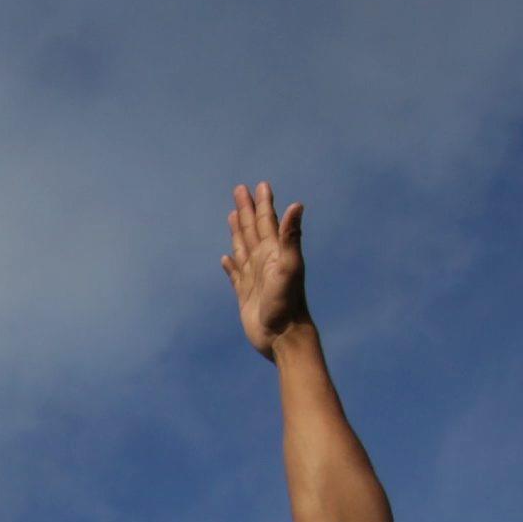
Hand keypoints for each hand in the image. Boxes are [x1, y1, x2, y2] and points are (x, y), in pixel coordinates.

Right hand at [219, 182, 307, 351]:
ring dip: (238, 231)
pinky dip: (230, 265)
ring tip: (232, 216)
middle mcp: (264, 261)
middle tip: (240, 190)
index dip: (263, 204)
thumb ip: (291, 237)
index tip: (259, 185)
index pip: (267, 222)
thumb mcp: (289, 266)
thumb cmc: (288, 303)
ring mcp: (255, 278)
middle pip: (253, 229)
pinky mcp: (246, 294)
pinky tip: (226, 259)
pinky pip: (235, 274)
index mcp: (274, 252)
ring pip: (243, 248)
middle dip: (247, 210)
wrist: (283, 336)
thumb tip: (297, 205)